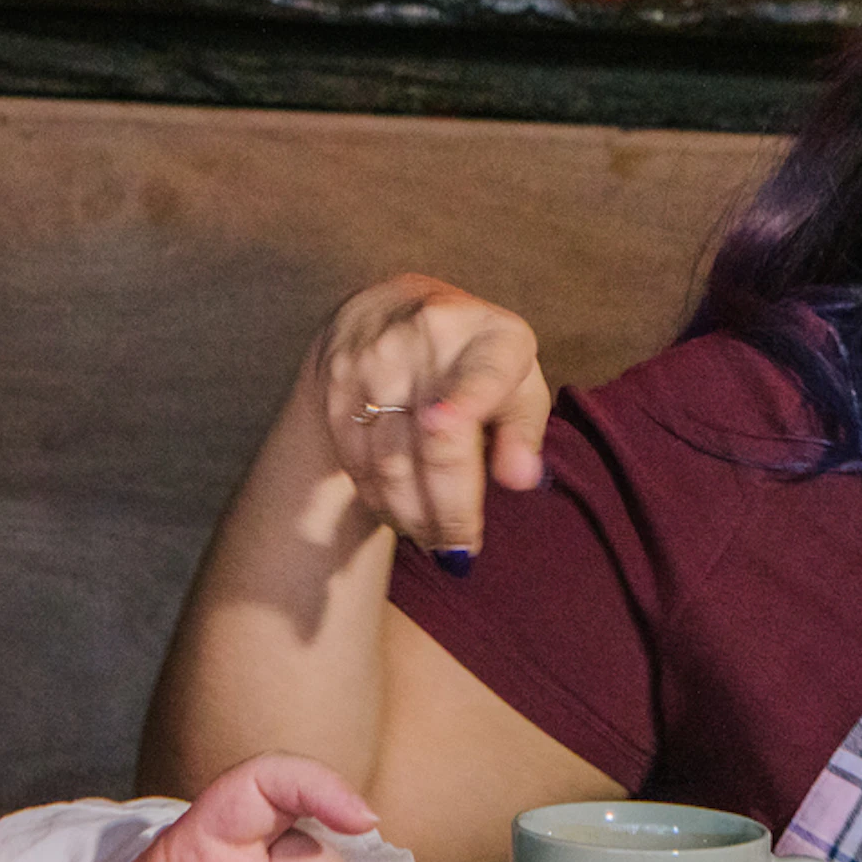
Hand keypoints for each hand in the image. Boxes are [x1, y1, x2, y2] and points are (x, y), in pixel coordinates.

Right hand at [305, 274, 549, 563]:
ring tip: (434, 541)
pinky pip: (356, 461)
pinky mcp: (337, 385)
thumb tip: (522, 480)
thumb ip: (525, 431)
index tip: (443, 427)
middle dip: (446, 511)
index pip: (477, 377)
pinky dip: (380, 500)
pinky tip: (401, 515)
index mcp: (488, 337)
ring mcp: (374, 360)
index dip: (460, 402)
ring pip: (388, 462)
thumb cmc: (476, 359)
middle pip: (430, 443)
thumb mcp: (518, 382)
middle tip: (460, 552)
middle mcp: (426, 340)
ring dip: (411, 516)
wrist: (389, 309)